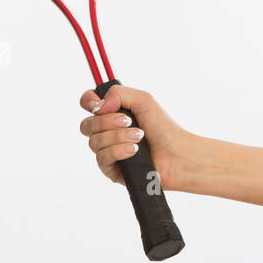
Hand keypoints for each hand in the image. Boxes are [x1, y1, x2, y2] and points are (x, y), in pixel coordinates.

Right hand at [78, 84, 192, 190]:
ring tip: (139, 137)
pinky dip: (119, 151)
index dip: (88, 102)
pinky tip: (134, 151)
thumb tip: (98, 105)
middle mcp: (107, 132)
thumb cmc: (163, 128)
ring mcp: (108, 151)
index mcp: (113, 113)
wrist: (176, 154)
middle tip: (129, 121)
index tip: (98, 105)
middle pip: (86, 125)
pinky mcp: (110, 169)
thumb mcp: (143, 100)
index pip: (88, 104)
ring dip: (118, 137)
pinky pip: (102, 158)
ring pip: (94, 142)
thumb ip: (118, 93)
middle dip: (106, 122)